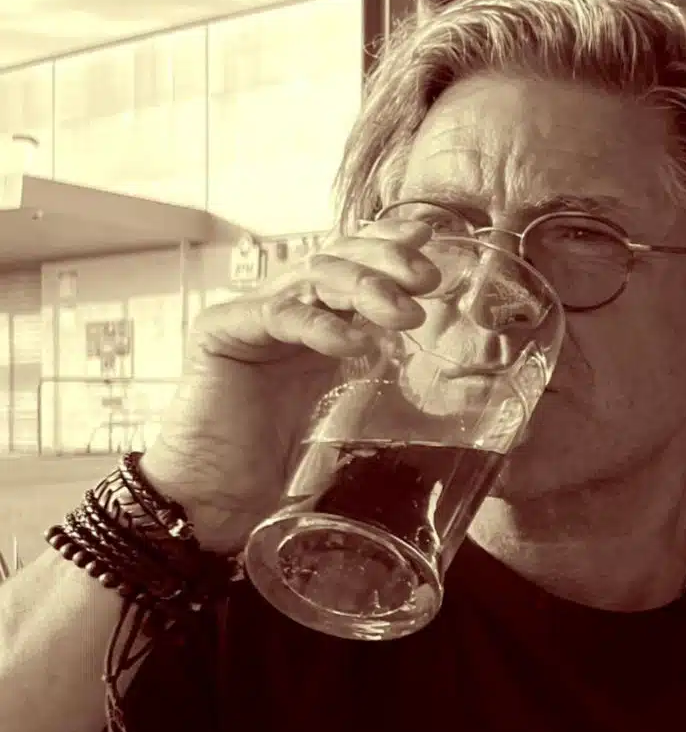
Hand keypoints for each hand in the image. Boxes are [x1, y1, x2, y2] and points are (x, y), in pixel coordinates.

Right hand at [140, 219, 440, 552]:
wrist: (211, 491)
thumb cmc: (268, 452)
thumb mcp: (331, 391)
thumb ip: (361, 350)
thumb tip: (413, 320)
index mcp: (306, 317)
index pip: (347, 261)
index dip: (385, 244)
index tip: (428, 239)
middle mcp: (278, 306)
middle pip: (334, 258)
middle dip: (385, 261)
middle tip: (426, 278)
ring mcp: (247, 314)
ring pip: (311, 276)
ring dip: (365, 287)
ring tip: (405, 315)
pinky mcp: (219, 332)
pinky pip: (278, 315)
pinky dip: (321, 325)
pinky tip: (357, 343)